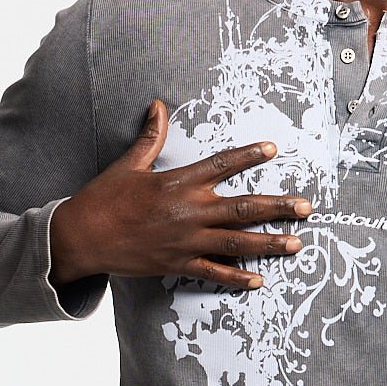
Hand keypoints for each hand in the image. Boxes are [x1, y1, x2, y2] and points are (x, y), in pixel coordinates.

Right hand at [48, 98, 313, 287]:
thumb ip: (150, 136)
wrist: (81, 238)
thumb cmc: (103, 199)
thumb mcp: (128, 163)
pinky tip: (258, 280)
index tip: (273, 148)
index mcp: (178, 182)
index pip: (222, 164)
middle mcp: (188, 211)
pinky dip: (236, 277)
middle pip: (243, 208)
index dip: (249, 155)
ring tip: (295, 243)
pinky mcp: (177, 264)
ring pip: (236, 243)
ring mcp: (186, 241)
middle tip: (305, 207)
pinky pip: (213, 273)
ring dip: (268, 243)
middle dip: (277, 207)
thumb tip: (159, 105)